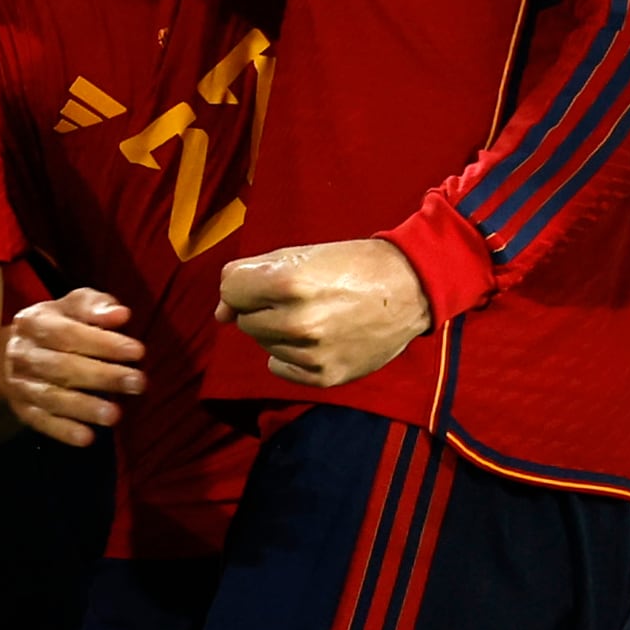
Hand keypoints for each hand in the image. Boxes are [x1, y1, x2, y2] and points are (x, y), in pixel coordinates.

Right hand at [3, 286, 144, 445]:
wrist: (11, 355)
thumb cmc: (56, 326)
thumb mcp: (72, 307)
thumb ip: (96, 306)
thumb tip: (121, 315)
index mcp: (34, 322)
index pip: (69, 333)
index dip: (104, 343)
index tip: (138, 351)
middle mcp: (23, 354)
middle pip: (63, 367)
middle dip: (103, 376)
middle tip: (138, 383)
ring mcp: (21, 384)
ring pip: (53, 397)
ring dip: (85, 408)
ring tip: (115, 415)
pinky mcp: (23, 410)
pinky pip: (42, 422)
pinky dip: (64, 431)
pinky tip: (88, 438)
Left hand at [218, 238, 432, 386]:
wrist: (410, 289)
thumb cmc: (352, 264)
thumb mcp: (300, 253)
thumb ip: (250, 275)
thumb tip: (220, 315)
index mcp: (289, 282)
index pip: (230, 291)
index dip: (243, 285)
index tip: (266, 280)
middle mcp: (298, 322)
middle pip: (245, 321)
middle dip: (263, 308)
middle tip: (300, 297)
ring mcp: (312, 354)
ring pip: (263, 345)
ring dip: (279, 331)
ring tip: (315, 316)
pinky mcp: (325, 376)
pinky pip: (280, 367)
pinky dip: (291, 355)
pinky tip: (319, 338)